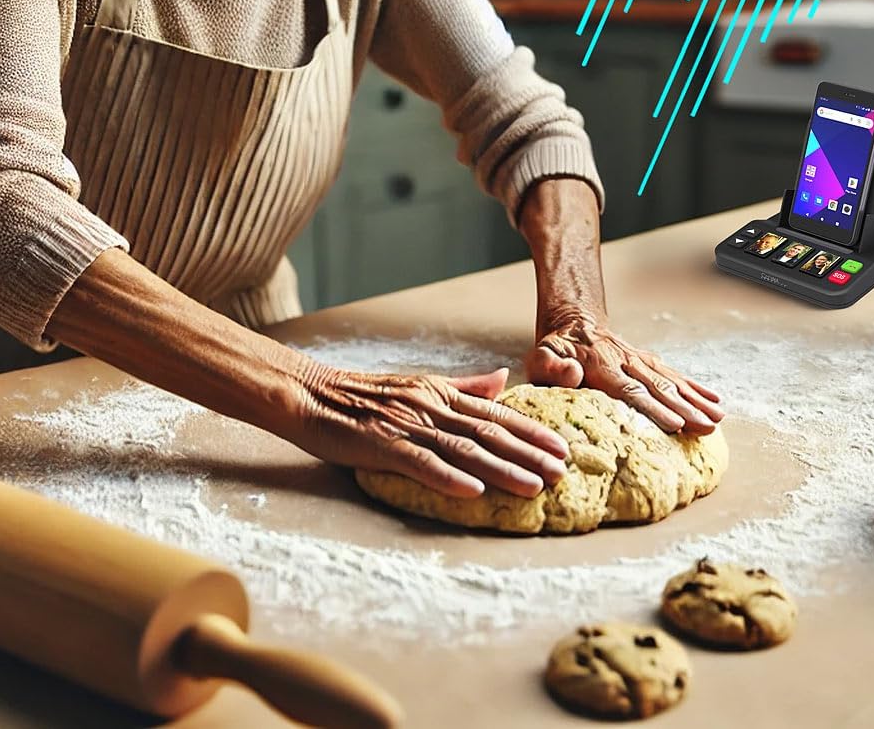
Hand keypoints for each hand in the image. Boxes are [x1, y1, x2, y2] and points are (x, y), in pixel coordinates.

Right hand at [288, 364, 569, 498]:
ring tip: (534, 486)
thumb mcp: (419, 385)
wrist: (311, 395)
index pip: (495, 413)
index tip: (561, 446)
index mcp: (439, 392)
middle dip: (529, 453)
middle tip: (563, 471)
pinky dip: (448, 476)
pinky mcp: (381, 444)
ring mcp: (406, 425)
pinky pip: (420, 463)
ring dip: (502, 468)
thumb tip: (502, 381)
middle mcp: (429, 406)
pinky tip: (473, 491)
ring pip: (463, 448)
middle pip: (488, 432)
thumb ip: (463, 386)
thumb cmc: (363, 395)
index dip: (531, 430)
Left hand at [527, 318, 724, 434]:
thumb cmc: (555, 350)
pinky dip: (695, 387)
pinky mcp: (649, 362)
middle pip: (658, 388)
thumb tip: (572, 372)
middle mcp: (626, 363)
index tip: (675, 424)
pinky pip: (674, 374)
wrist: (574, 323)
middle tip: (706, 428)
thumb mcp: (540, 357)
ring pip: (671, 381)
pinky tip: (714, 400)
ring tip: (717, 418)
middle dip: (684, 409)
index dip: (653, 408)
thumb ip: (551, 367)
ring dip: (695, 400)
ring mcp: (640, 361)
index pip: (629, 391)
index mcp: (600, 367)